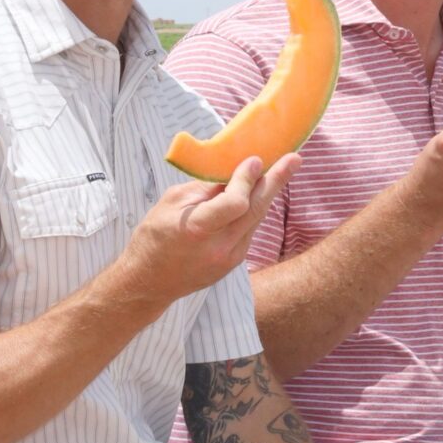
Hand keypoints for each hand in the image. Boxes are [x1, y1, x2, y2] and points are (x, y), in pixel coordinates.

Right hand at [120, 154, 299, 306]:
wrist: (148, 283)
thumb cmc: (153, 238)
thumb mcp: (171, 203)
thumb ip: (205, 189)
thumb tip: (233, 172)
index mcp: (197, 229)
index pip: (235, 203)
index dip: (247, 180)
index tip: (255, 160)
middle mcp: (219, 248)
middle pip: (256, 211)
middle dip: (277, 181)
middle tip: (294, 159)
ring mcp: (230, 259)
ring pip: (256, 219)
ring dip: (267, 194)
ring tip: (281, 169)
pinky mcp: (234, 263)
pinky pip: (249, 230)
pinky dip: (254, 210)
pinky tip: (257, 194)